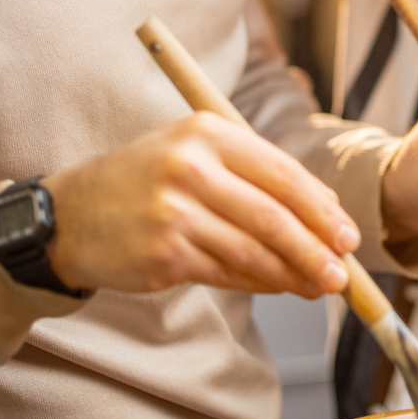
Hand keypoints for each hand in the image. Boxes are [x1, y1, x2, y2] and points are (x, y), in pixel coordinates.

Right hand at [42, 114, 358, 297]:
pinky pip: (227, 273)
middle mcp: (190, 168)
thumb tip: (322, 211)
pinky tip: (279, 287)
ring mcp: (175, 213)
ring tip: (318, 286)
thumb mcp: (193, 152)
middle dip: (316, 248)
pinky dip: (259, 283)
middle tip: (342, 273)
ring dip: (292, 273)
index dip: (321, 207)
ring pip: (253, 250)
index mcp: (206, 132)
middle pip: (273, 216)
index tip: (346, 233)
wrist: (70, 214)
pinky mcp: (164, 254)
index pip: (281, 172)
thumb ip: (253, 174)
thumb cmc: (145, 181)